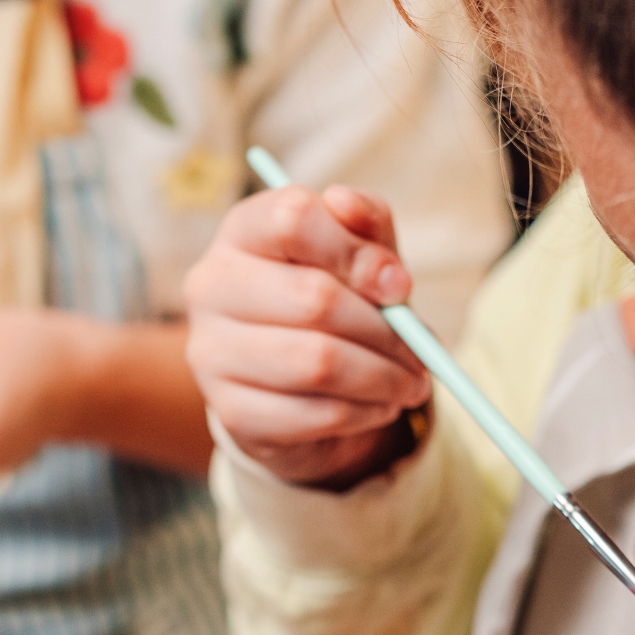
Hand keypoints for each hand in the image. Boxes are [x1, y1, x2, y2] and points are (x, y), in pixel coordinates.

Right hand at [183, 184, 432, 488]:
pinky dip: (364, 413)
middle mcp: (212, 287)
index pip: (292, 219)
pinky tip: (379, 406)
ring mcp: (212, 353)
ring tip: (410, 384)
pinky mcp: (232, 412)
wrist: (287, 380)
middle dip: (386, 330)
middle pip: (313, 299)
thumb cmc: (329, 296)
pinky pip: (315, 414)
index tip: (400, 285)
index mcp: (243, 231)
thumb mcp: (354, 252)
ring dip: (383, 378)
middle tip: (422, 351)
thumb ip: (370, 235)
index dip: (356, 252)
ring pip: (318, 364)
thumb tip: (386, 269)